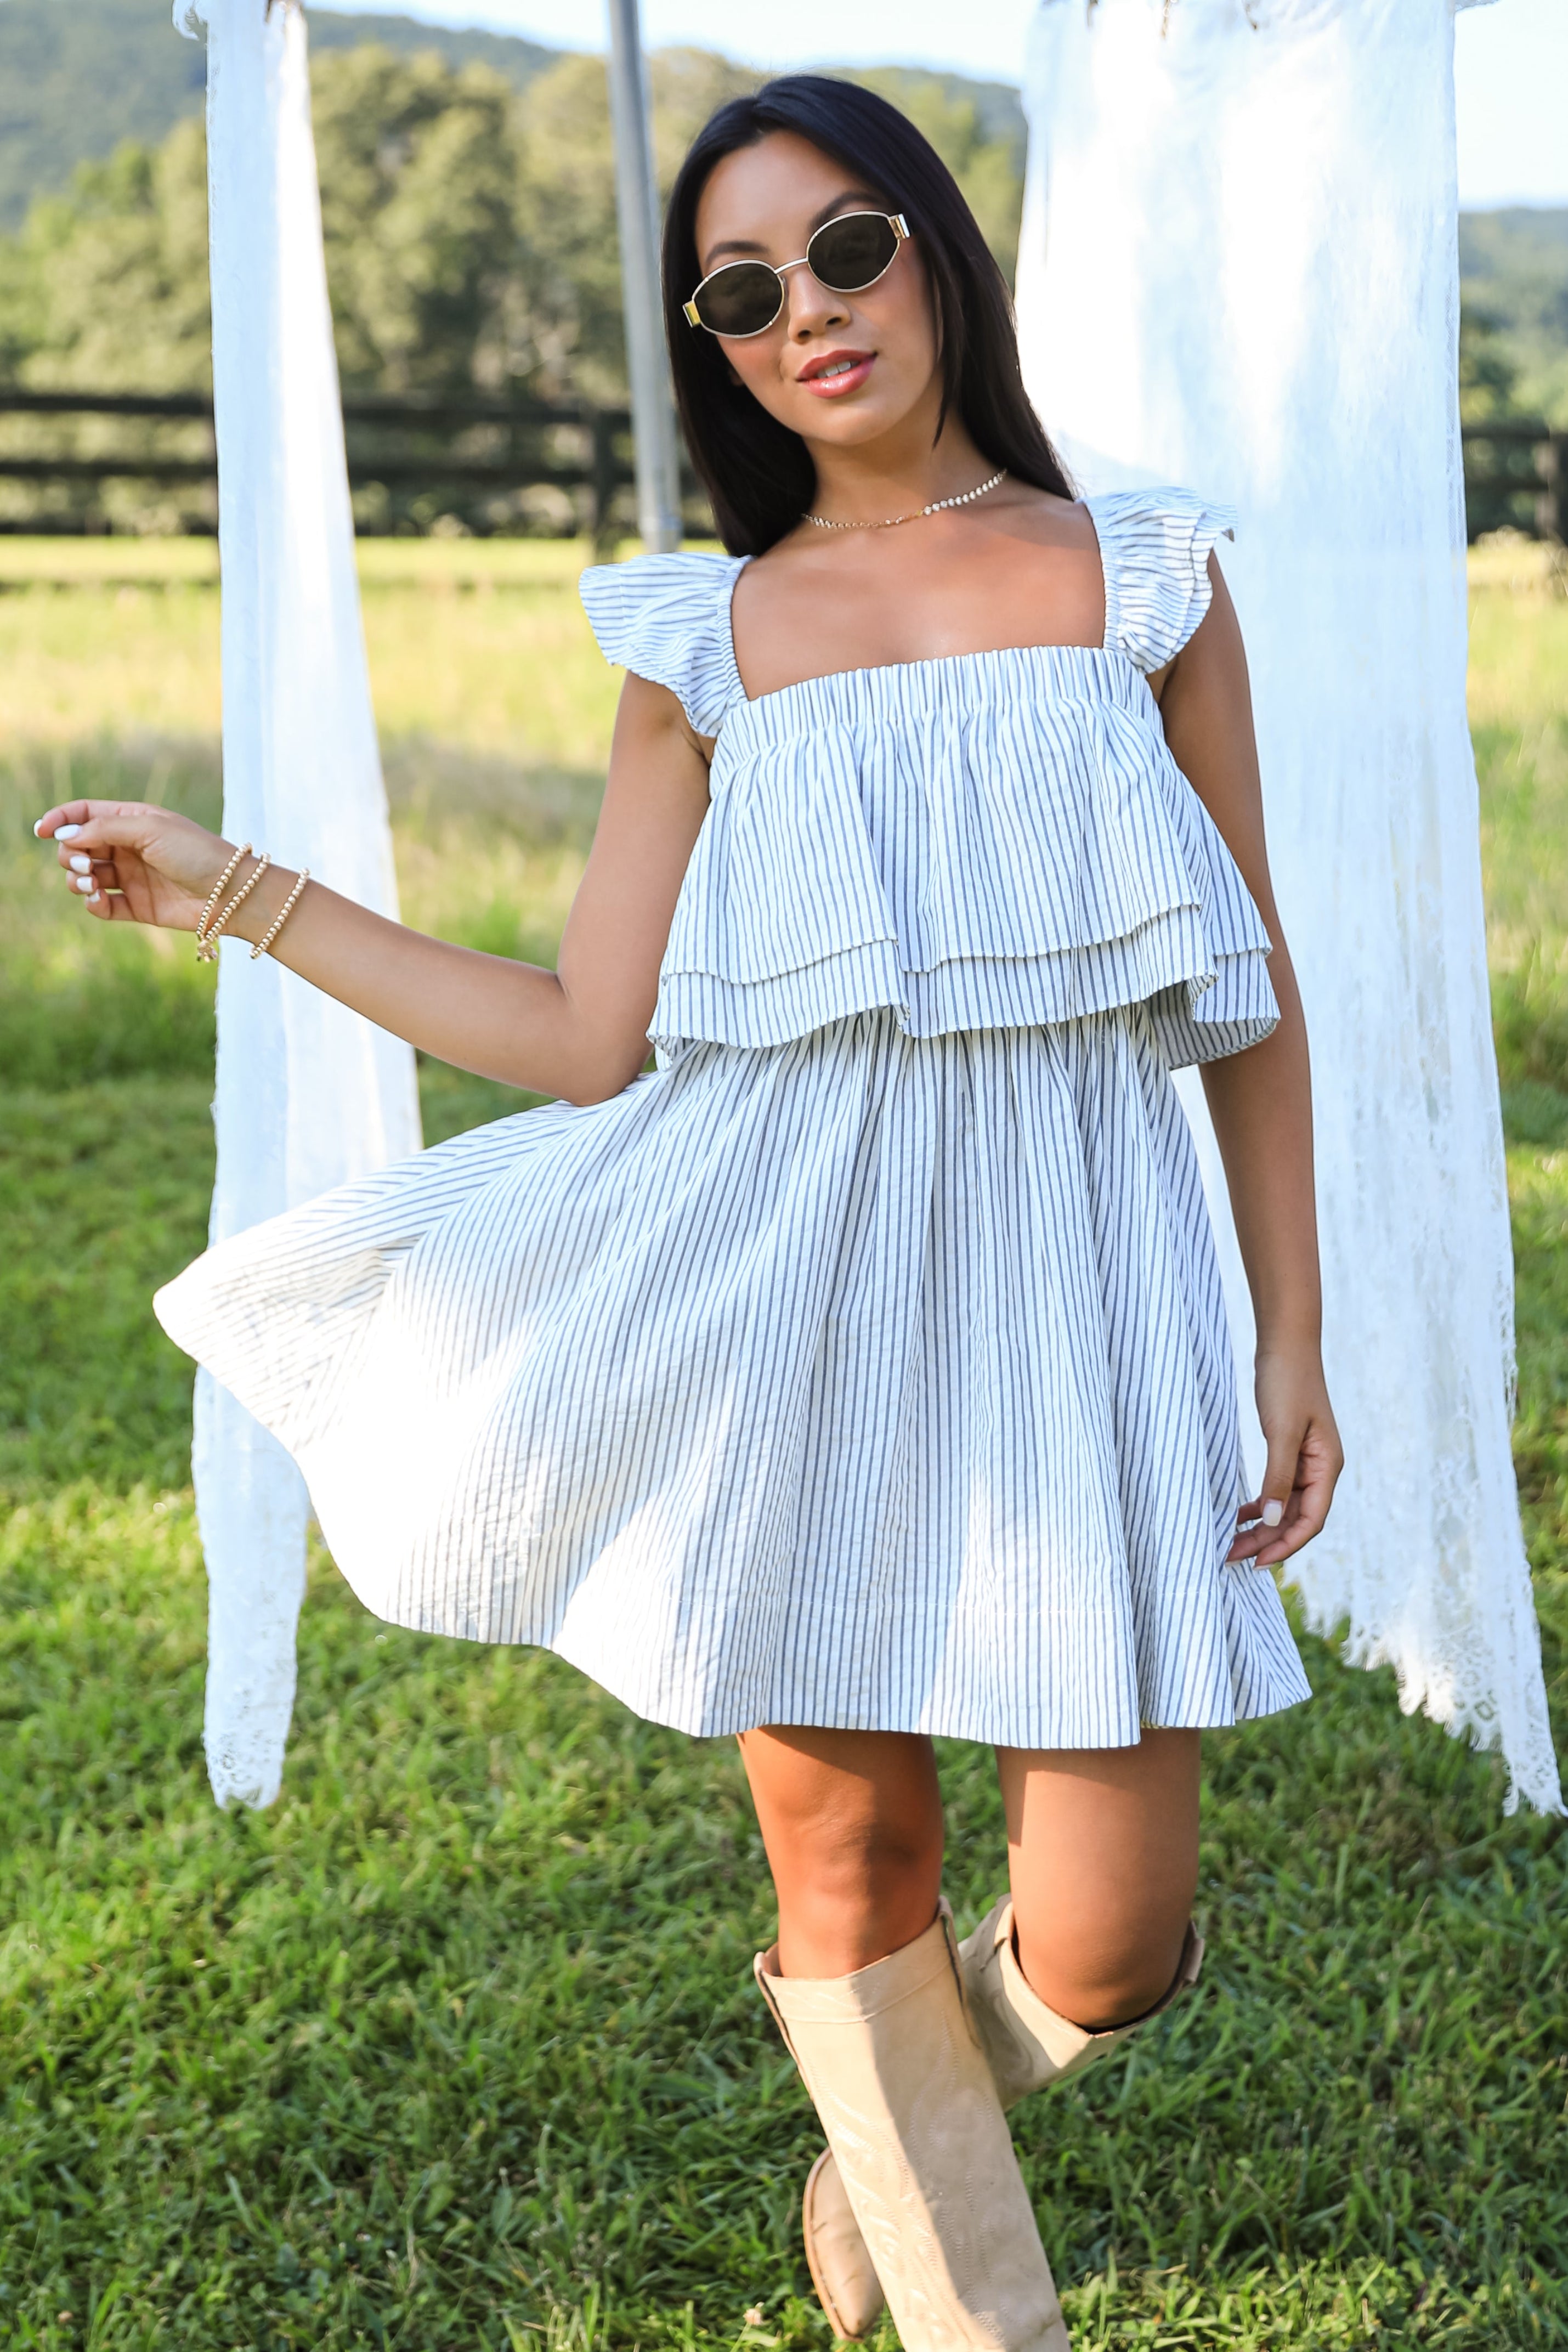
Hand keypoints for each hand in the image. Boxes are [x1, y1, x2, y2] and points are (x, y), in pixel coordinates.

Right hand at [35, 799, 239, 933]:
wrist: (231, 893)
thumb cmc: (196, 852)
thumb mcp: (149, 829)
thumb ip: (105, 829)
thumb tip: (67, 835)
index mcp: (130, 821)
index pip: (83, 815)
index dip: (59, 820)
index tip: (41, 831)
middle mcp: (127, 848)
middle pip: (77, 847)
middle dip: (69, 854)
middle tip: (83, 865)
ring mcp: (130, 877)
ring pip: (83, 877)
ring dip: (76, 880)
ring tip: (90, 884)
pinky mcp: (136, 906)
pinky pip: (100, 906)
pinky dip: (92, 904)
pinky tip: (97, 900)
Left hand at [1227, 1345, 1342, 1567]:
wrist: (1285, 1344)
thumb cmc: (1286, 1382)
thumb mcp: (1281, 1431)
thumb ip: (1277, 1476)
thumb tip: (1271, 1521)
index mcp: (1327, 1466)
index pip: (1311, 1520)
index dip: (1285, 1546)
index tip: (1256, 1563)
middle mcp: (1320, 1468)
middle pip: (1295, 1519)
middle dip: (1266, 1541)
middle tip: (1230, 1558)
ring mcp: (1306, 1460)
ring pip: (1284, 1507)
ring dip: (1260, 1527)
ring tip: (1229, 1543)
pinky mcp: (1289, 1450)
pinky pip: (1276, 1488)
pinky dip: (1259, 1504)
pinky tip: (1238, 1514)